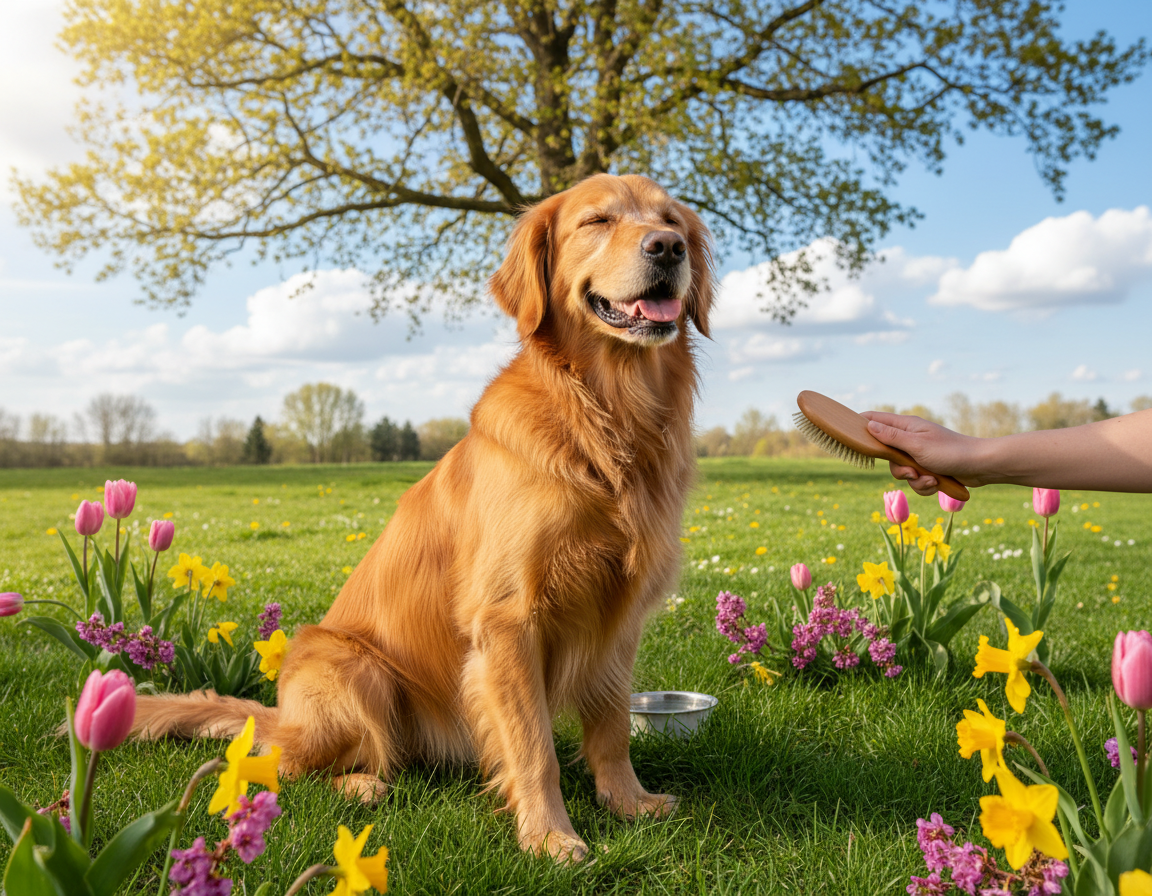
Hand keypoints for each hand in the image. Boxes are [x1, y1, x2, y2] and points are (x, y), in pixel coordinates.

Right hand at [860, 411, 982, 495]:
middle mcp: (910, 438)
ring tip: (930, 479)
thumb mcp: (916, 445)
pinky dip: (923, 485)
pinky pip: (914, 480)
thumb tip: (867, 426)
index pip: (875, 419)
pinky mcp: (928, 468)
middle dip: (897, 468)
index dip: (860, 426)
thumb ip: (891, 437)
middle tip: (912, 471)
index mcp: (906, 426)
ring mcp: (919, 453)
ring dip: (913, 480)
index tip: (849, 438)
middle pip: (886, 454)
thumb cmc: (950, 451)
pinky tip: (936, 483)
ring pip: (900, 470)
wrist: (981, 466)